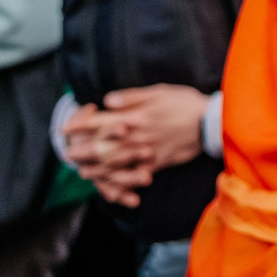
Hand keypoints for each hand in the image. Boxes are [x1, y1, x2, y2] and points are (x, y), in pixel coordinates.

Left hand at [66, 85, 208, 203]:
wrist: (210, 122)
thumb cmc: (185, 102)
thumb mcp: (160, 91)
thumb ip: (132, 97)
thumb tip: (107, 101)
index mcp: (136, 116)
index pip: (100, 122)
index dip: (80, 124)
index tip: (66, 128)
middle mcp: (137, 136)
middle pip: (102, 146)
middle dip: (81, 151)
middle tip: (67, 155)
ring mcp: (146, 152)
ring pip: (115, 164)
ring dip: (96, 169)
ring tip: (83, 171)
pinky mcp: (156, 163)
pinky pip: (134, 176)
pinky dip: (121, 182)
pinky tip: (111, 185)